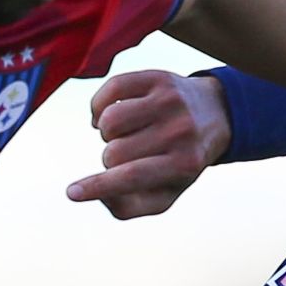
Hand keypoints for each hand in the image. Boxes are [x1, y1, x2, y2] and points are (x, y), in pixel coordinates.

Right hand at [66, 71, 229, 218]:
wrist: (214, 115)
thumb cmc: (179, 161)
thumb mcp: (165, 192)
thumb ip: (129, 206)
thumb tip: (99, 193)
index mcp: (184, 164)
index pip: (133, 176)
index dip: (98, 186)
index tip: (72, 193)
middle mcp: (180, 130)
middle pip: (115, 151)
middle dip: (112, 159)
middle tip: (128, 155)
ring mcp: (170, 101)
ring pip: (110, 119)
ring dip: (107, 131)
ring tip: (123, 134)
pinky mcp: (158, 78)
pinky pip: (111, 88)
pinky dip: (100, 105)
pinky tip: (109, 113)